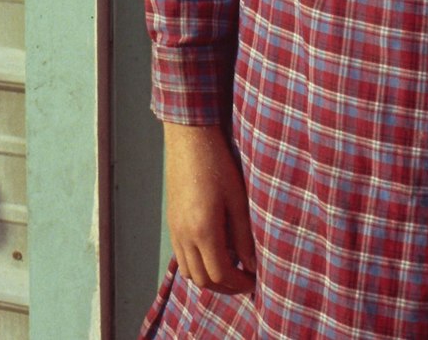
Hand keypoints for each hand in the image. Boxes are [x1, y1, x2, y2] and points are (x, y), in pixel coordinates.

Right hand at [162, 122, 255, 294]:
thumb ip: (244, 237)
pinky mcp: (172, 222)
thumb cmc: (217, 165)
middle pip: (202, 280)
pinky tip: (214, 253)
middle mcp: (184, 235)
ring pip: (189, 272)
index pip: (220, 274)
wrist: (190, 140)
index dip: (239, 284)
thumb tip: (251, 266)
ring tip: (231, 269)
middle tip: (245, 281)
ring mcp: (174, 230)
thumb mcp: (238, 201)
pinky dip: (198, 264)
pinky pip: (182, 257)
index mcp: (203, 230)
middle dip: (225, 287)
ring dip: (210, 278)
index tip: (255, 281)